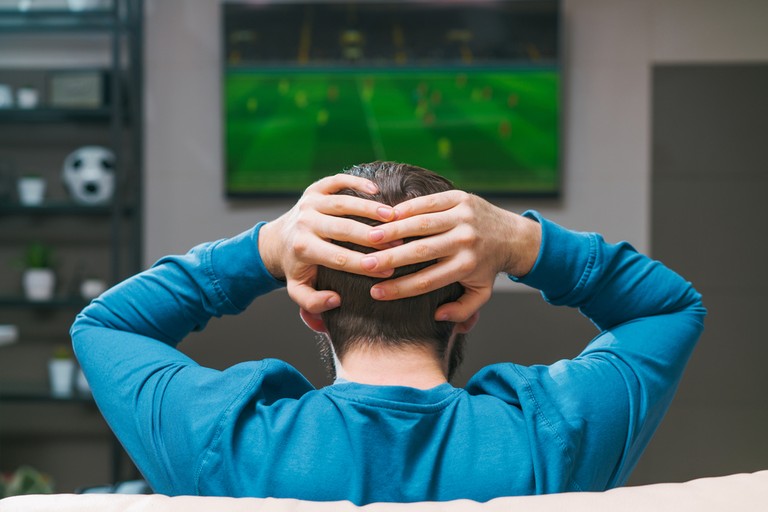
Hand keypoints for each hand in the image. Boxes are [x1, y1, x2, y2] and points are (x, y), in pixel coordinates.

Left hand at [259, 174, 396, 313]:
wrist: (277, 241)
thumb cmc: (296, 268)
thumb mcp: (299, 290)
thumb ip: (313, 303)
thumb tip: (335, 300)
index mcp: (303, 248)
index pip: (338, 258)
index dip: (364, 265)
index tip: (389, 270)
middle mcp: (304, 223)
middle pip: (343, 228)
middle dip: (372, 236)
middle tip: (399, 242)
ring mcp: (309, 203)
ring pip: (342, 203)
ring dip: (369, 209)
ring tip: (393, 216)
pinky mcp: (314, 189)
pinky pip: (336, 181)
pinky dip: (356, 182)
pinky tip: (376, 189)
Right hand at [357, 191, 541, 321]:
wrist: (513, 235)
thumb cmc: (488, 267)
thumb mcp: (481, 294)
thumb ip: (462, 311)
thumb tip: (438, 317)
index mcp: (467, 266)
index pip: (427, 281)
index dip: (399, 289)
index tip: (376, 293)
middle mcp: (466, 241)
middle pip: (421, 252)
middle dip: (390, 259)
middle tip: (364, 265)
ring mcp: (464, 217)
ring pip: (422, 224)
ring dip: (394, 230)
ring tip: (370, 237)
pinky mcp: (461, 198)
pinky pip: (430, 202)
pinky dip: (408, 207)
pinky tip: (388, 215)